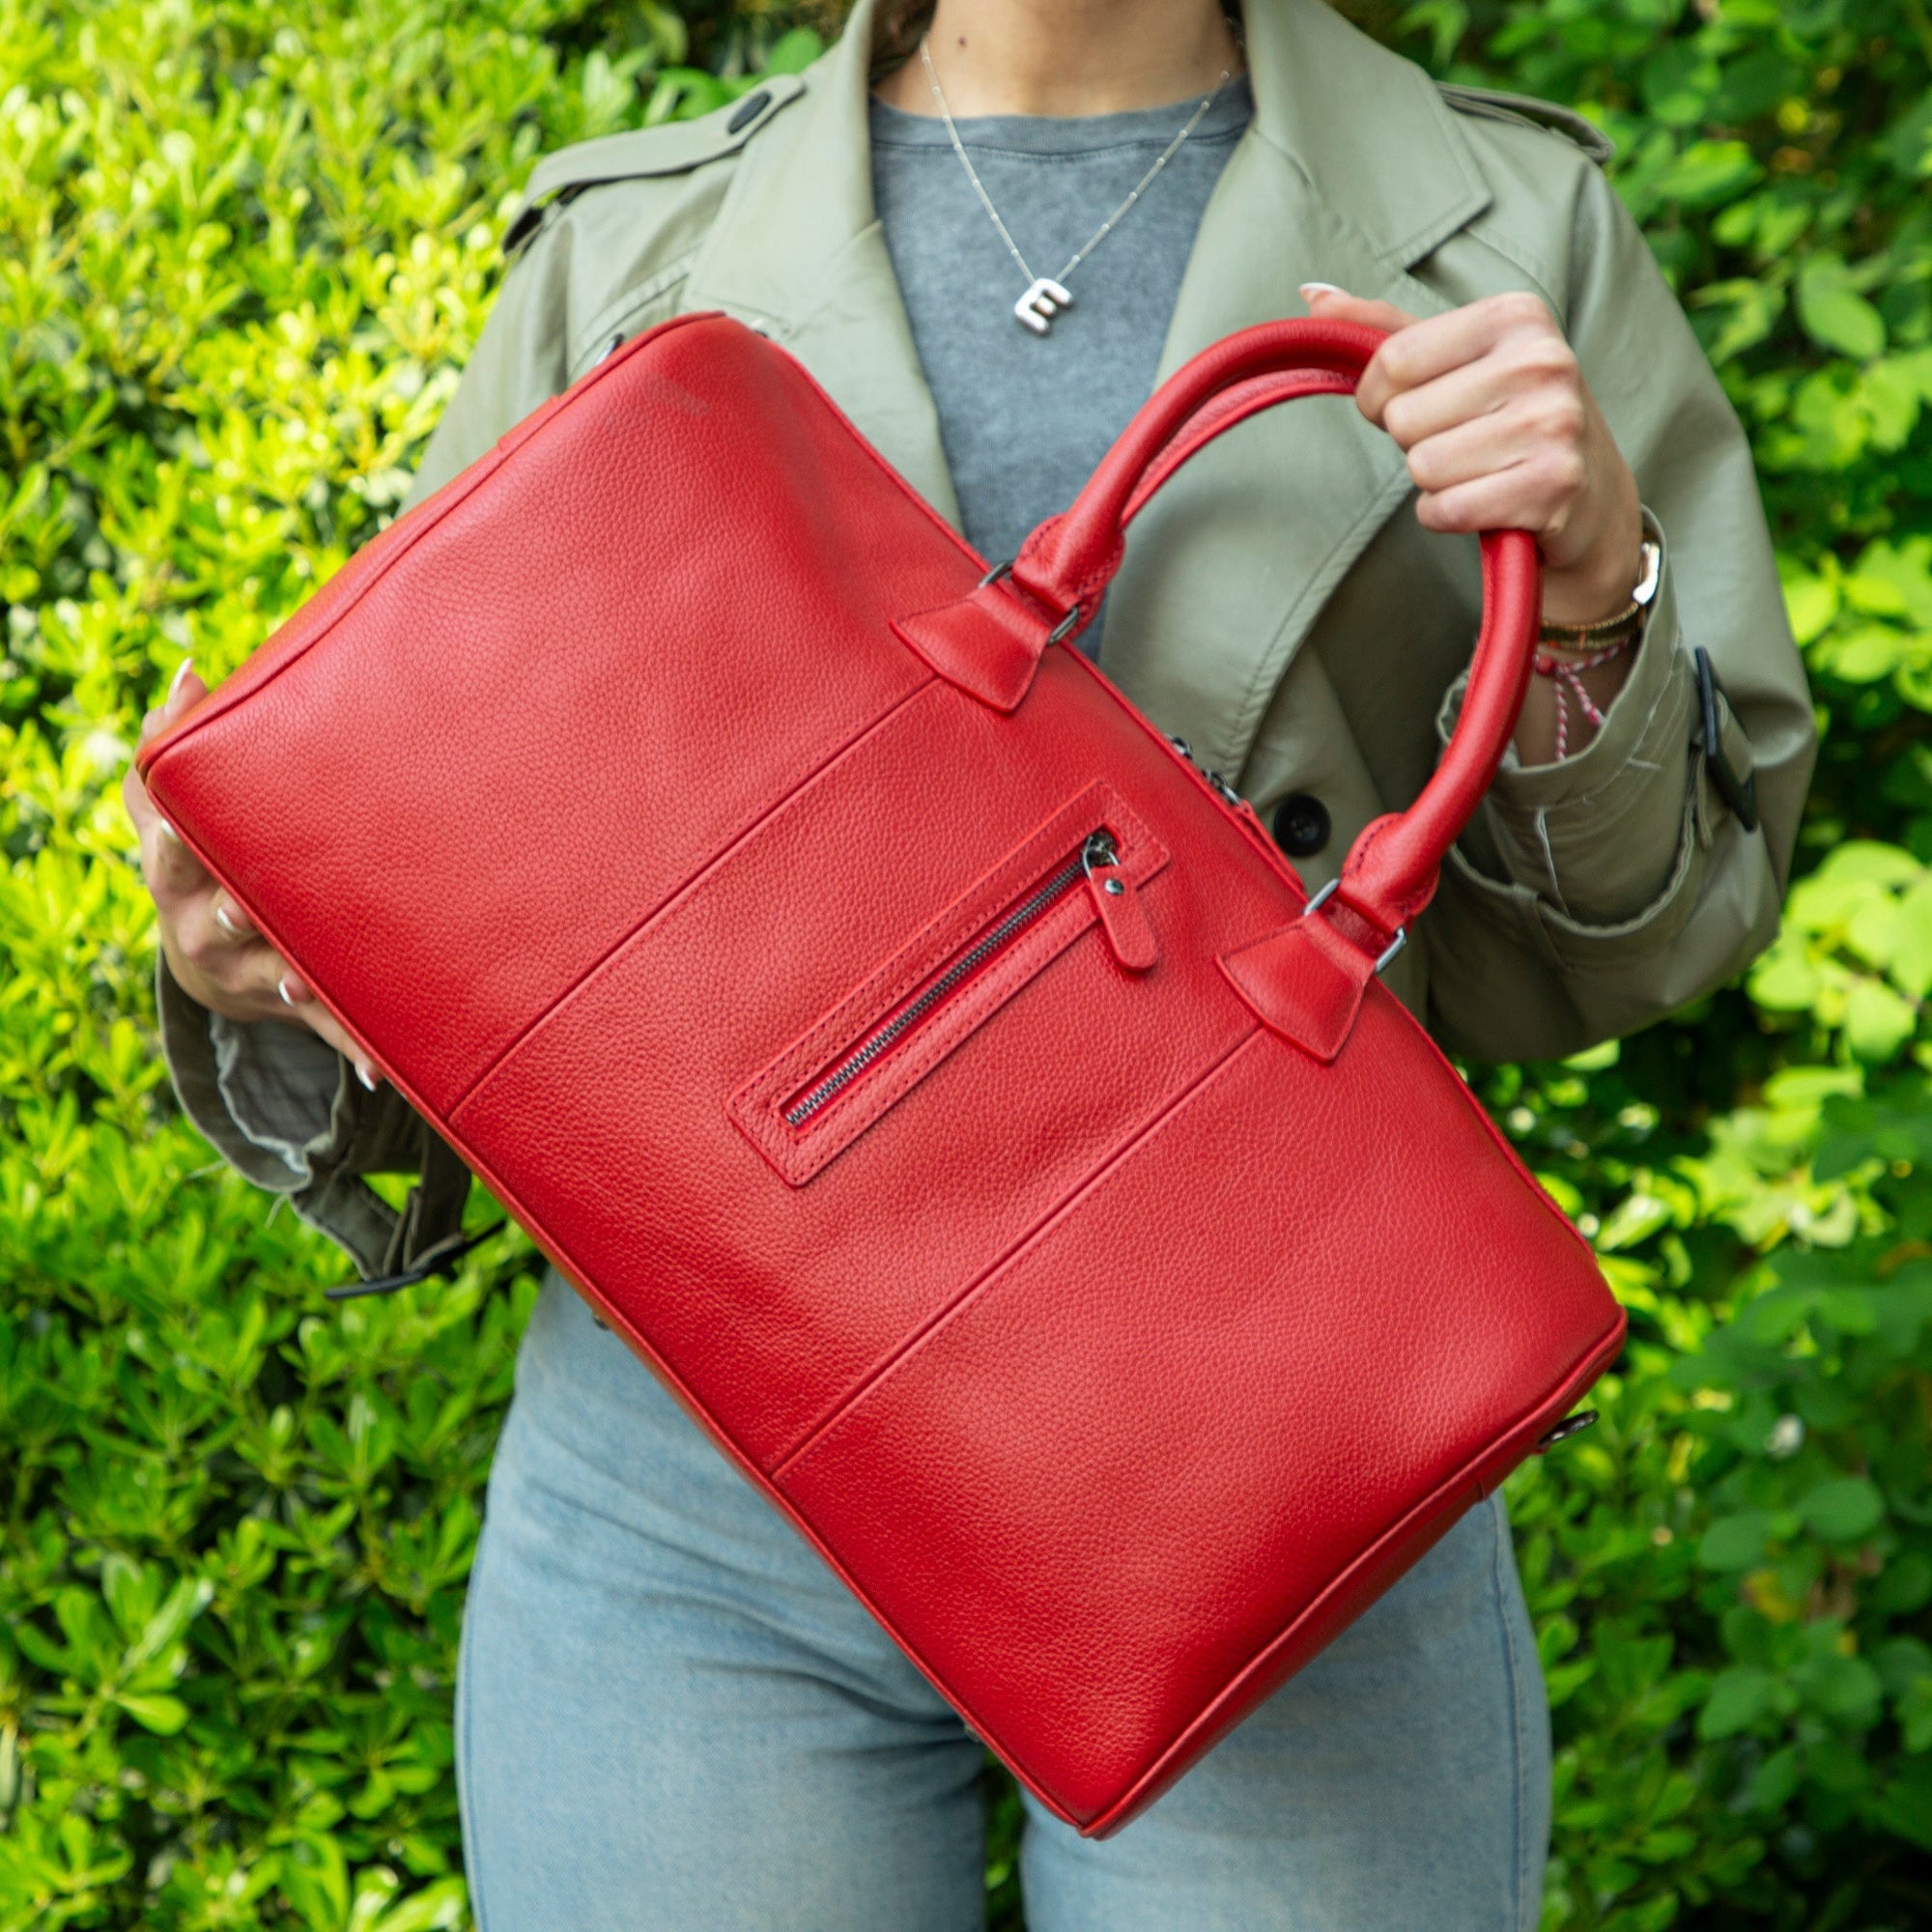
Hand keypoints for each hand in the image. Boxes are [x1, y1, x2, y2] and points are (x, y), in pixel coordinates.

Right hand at [125, 662, 381, 1088]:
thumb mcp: (172, 810)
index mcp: (178, 879)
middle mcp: (209, 932)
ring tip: (312, 988)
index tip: (180, 831)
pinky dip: (356, 1051)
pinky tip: (384, 1072)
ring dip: (296, 984)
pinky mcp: (300, 1008)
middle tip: (243, 908)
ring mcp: (254, 976)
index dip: (174, 842)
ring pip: (279, 981)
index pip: (173, 853)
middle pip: (221, 923)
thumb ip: (174, 746)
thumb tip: (190, 674)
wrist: (212, 959)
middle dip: (234, 917)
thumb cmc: (198, 858)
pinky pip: (332, 1033)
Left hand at [1303, 283, 1645, 760]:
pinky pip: (1446, 509)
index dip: (1381, 400)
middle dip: (1417, 444)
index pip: (1391, 361)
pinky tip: (1487, 505)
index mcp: (1517, 315)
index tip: (1417, 408)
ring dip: (1436, 484)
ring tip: (1482, 473)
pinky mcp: (1554, 488)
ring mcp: (1554, 424)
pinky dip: (1449, 517)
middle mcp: (1543, 361)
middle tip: (1467, 445)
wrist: (1594, 503)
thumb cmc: (1511, 425)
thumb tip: (1313, 296)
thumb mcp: (1458, 363)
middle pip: (1403, 419)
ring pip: (1423, 467)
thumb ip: (1386, 329)